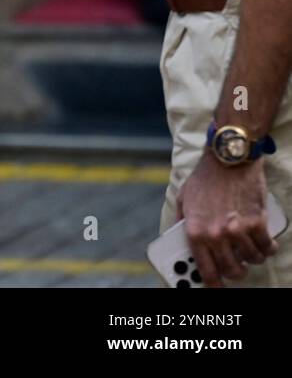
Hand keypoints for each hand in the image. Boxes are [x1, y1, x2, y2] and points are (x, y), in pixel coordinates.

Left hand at [177, 153, 276, 286]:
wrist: (228, 160)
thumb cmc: (205, 178)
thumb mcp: (183, 200)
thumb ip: (183, 222)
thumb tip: (181, 241)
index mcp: (194, 231)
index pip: (206, 269)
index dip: (213, 284)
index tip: (217, 288)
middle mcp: (215, 234)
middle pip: (233, 270)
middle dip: (237, 272)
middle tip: (237, 266)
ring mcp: (237, 230)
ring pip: (252, 260)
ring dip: (253, 258)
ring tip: (249, 248)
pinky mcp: (257, 222)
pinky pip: (267, 248)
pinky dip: (268, 248)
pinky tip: (265, 243)